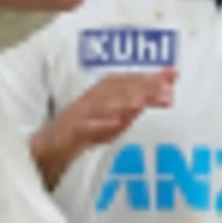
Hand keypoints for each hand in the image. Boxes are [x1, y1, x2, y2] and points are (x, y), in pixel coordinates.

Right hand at [31, 69, 173, 184]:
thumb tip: (161, 94)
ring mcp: (80, 114)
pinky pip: (86, 127)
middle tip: (166, 90)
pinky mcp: (70, 132)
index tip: (174, 74)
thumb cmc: (83, 128)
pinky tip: (117, 123)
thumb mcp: (115, 116)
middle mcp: (92, 98)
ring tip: (142, 102)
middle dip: (143, 86)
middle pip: (119, 88)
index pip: (129, 79)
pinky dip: (102, 124)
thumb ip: (135, 104)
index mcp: (103, 92)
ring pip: (103, 104)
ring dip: (123, 101)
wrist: (48, 148)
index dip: (151, 76)